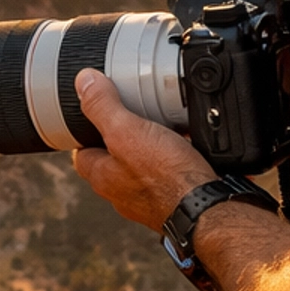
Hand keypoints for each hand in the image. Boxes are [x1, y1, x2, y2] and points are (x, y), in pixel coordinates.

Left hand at [71, 67, 208, 231]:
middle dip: (122, 137)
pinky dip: (175, 158)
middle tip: (133, 115)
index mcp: (103, 176)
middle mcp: (122, 191)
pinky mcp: (174, 199)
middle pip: (112, 158)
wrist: (208, 209)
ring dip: (150, 147)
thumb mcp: (127, 132)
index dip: (86, 131)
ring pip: (142, 166)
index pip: (82, 152)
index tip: (94, 115)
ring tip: (163, 126)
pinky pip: (169, 173)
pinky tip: (188, 145)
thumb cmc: (167, 178)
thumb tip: (83, 82)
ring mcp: (148, 198)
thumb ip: (103, 107)